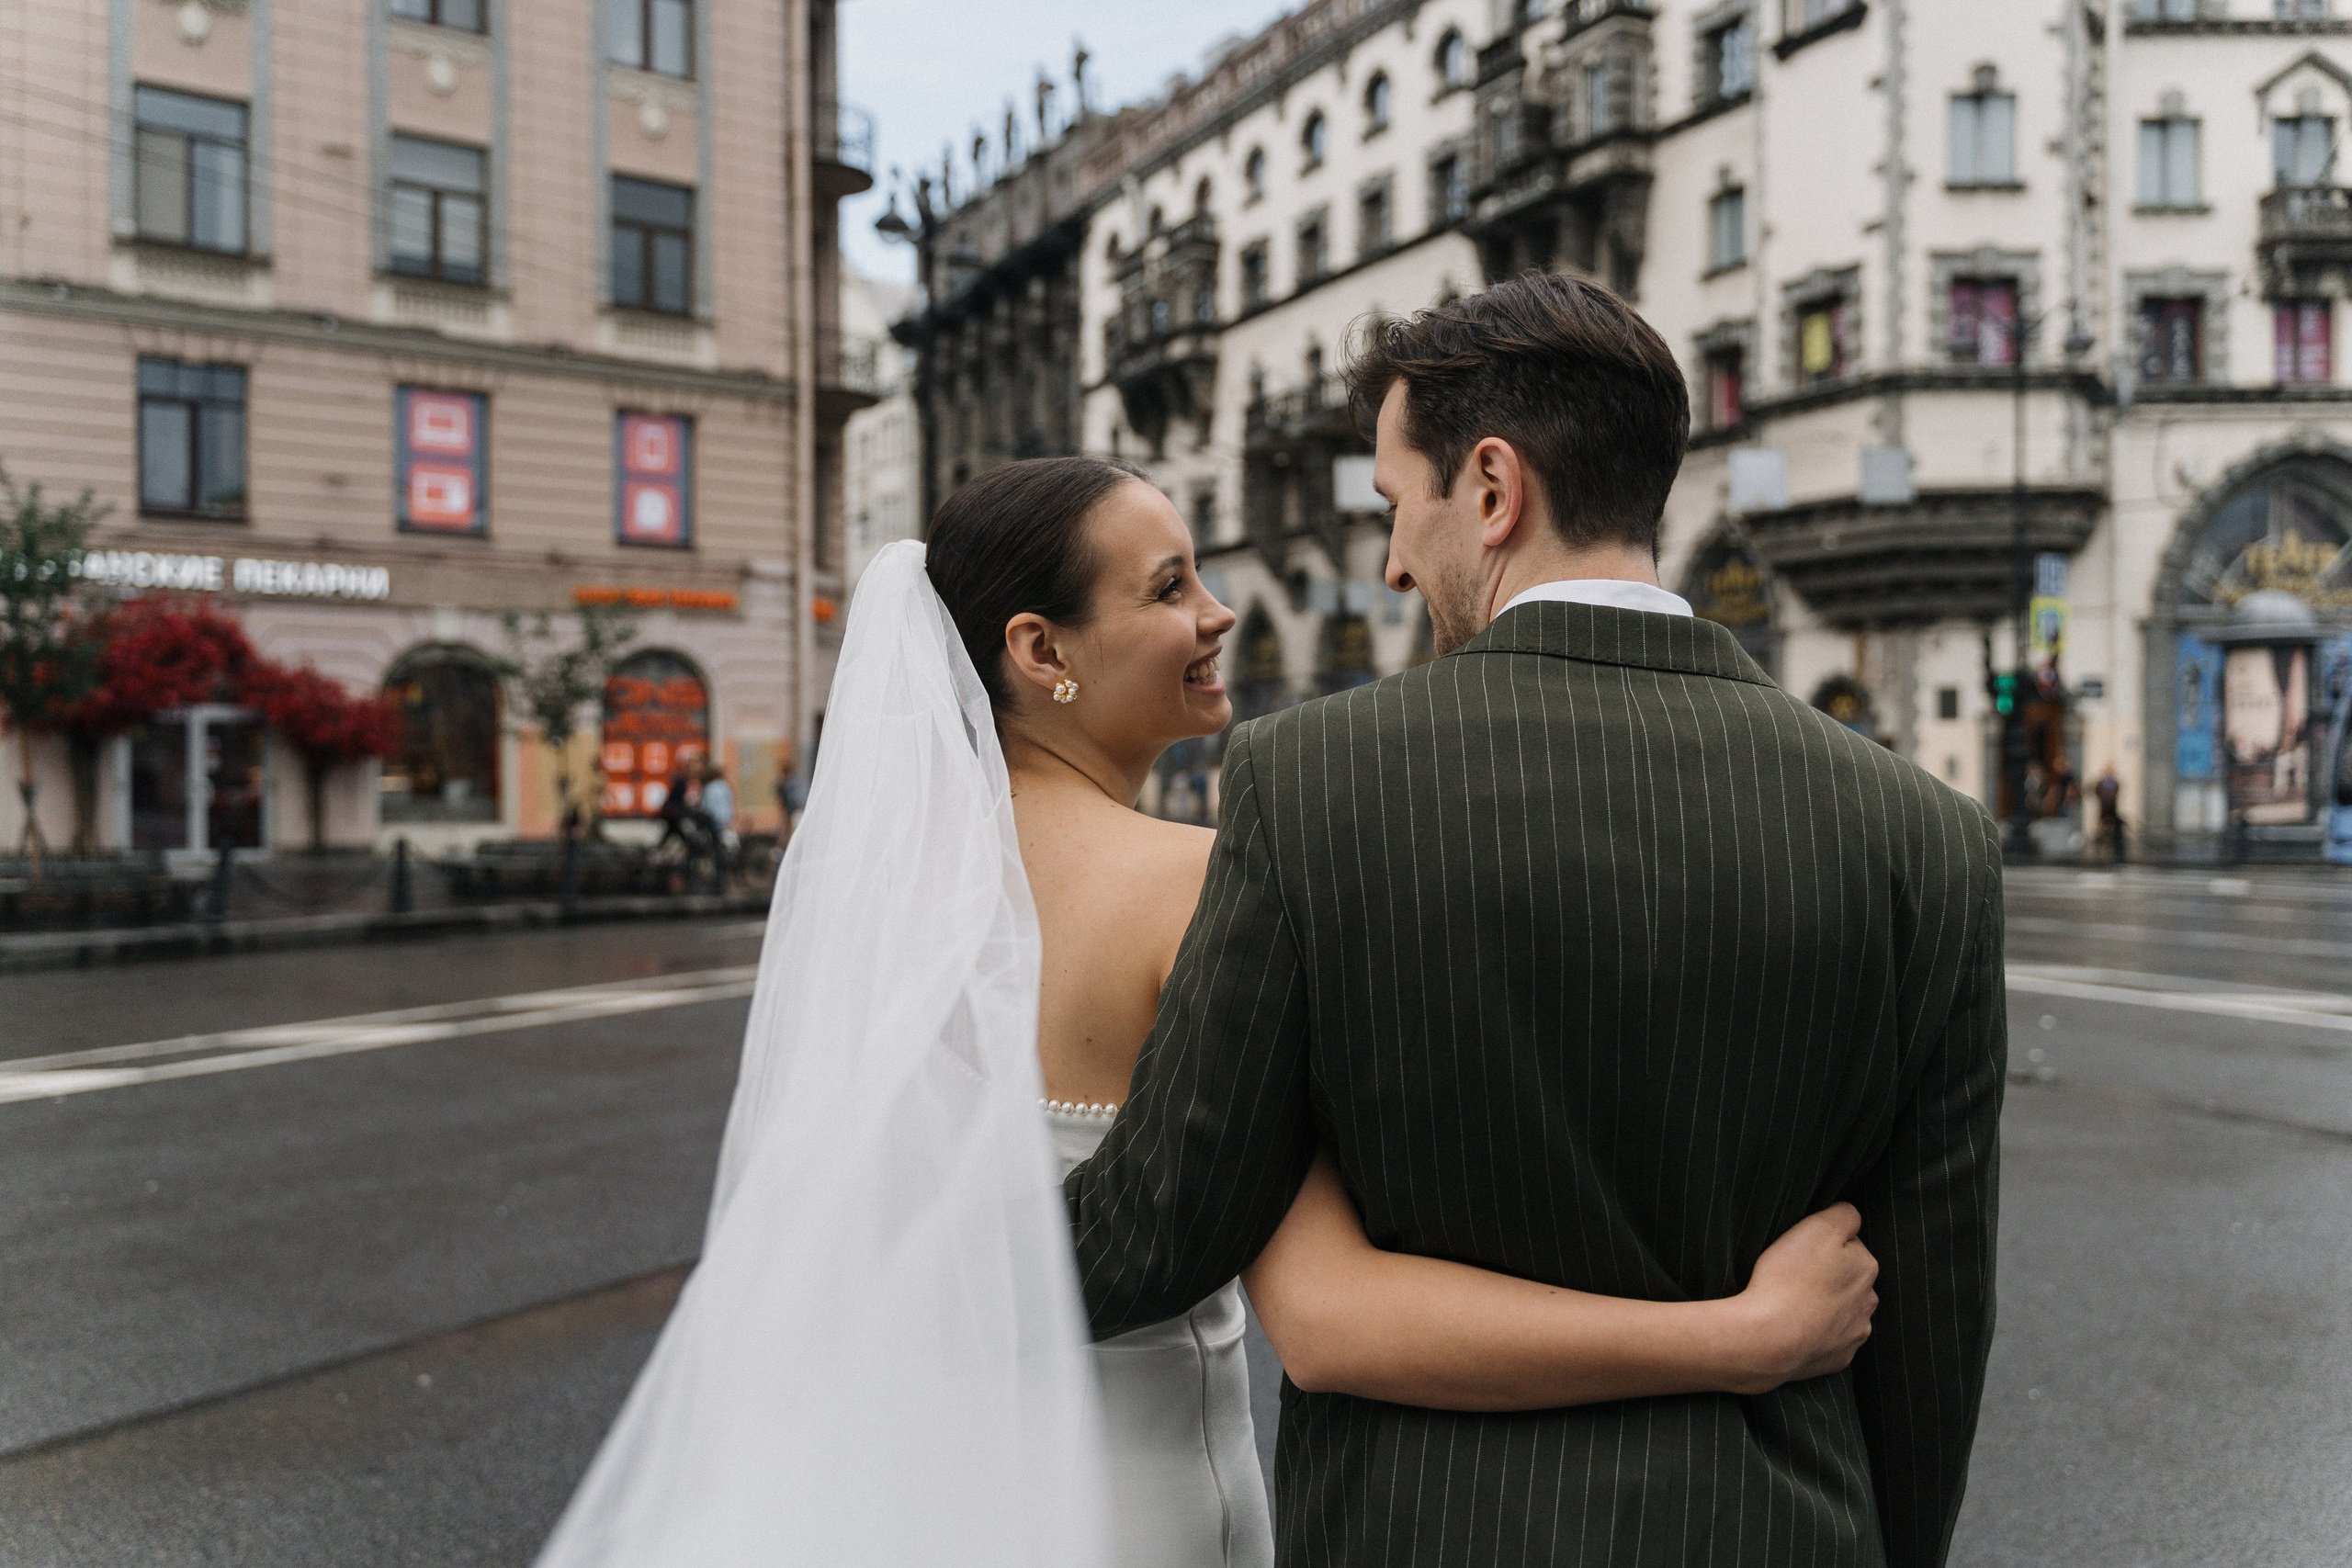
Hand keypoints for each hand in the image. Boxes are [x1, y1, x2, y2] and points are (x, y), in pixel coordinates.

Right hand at [1724, 1202, 1878, 1394]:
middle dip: (1828, 1274)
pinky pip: (1830, 1339)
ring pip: (1842, 1309)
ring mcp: (1854, 1333)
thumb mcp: (1817, 1227)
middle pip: (1847, 1278)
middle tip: (1793, 1274)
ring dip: (1825, 1305)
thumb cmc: (1788, 1277)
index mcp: (1866, 1267)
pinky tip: (1796, 1328)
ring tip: (1792, 1303)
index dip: (1822, 1243)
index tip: (1800, 1249)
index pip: (1848, 1242)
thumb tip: (1851, 1218)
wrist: (1769, 1339)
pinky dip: (1818, 1333)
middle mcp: (1868, 1302)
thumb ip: (1844, 1214)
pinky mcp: (1838, 1358)